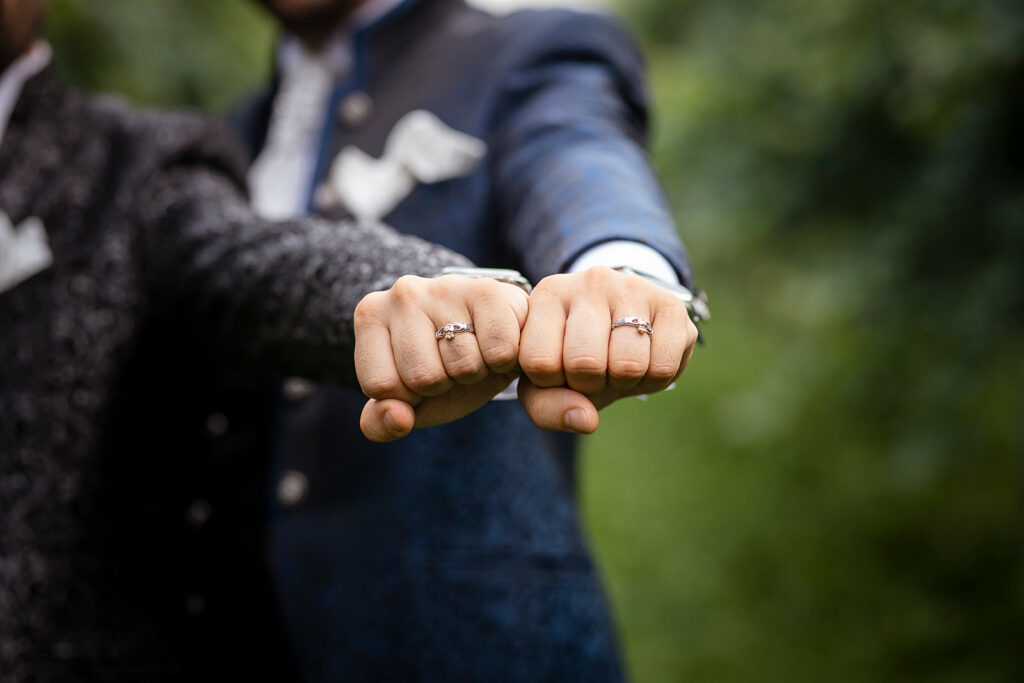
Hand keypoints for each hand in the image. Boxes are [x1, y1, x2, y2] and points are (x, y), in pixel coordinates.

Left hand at [354, 274, 528, 440]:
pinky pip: (499, 352)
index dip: (408, 396)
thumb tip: (399, 419)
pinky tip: (498, 341)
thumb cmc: (442, 368)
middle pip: (422, 377)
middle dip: (444, 384)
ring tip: (476, 350)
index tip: (420, 373)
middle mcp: (403, 293)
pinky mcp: (489, 290)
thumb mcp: (407, 402)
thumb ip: (382, 423)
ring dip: (477, 372)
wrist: (493, 335)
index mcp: (370, 316)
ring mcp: (446, 286)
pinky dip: (505, 361)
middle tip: (452, 362)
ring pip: (463, 365)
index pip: (381, 385)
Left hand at [516, 266, 697, 431]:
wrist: (623, 326)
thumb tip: (585, 420)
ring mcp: (632, 287)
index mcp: (548, 295)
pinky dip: (653, 380)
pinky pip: (662, 368)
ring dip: (624, 383)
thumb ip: (547, 408)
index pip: (540, 362)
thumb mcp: (546, 384)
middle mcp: (588, 281)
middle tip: (595, 371)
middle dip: (591, 385)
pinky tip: (645, 359)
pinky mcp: (672, 304)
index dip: (553, 384)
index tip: (560, 371)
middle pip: (585, 363)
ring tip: (618, 365)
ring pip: (627, 365)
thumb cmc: (574, 356)